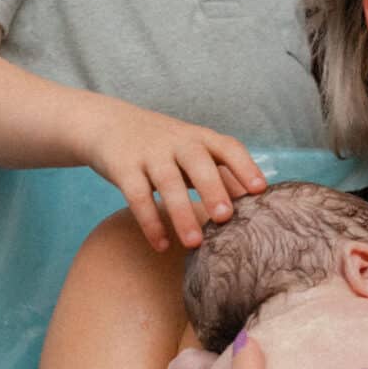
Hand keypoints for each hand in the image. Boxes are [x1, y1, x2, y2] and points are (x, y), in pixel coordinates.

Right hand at [80, 98, 264, 249]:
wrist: (108, 123)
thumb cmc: (163, 146)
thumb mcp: (192, 151)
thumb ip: (221, 173)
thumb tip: (257, 205)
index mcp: (200, 138)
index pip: (228, 147)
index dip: (245, 167)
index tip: (260, 190)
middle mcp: (177, 141)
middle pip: (199, 163)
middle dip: (213, 189)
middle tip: (225, 217)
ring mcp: (149, 153)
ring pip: (168, 182)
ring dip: (181, 213)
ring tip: (194, 243)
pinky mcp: (123, 167)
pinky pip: (137, 196)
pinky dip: (150, 222)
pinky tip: (162, 245)